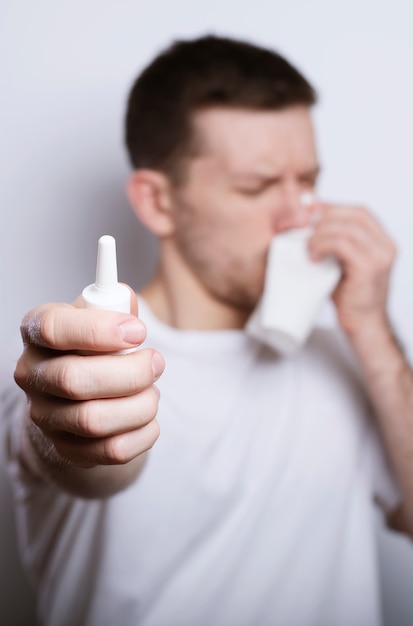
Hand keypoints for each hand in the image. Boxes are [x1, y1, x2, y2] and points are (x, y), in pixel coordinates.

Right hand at [14, 291, 163, 469]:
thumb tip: (126, 298)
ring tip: (152, 390)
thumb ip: (116, 305)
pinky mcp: (68, 448)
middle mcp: (33, 375)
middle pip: (74, 380)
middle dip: (130, 372)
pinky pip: (111, 450)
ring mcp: (46, 416)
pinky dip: (143, 433)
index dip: (99, 330)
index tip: (138, 331)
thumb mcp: (101, 316)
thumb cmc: (92, 346)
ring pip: (94, 420)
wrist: (79, 392)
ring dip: (140, 405)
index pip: (53, 329)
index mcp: (36, 332)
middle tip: (156, 362)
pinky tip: (148, 417)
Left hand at [308, 203, 396, 337]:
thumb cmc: (350, 297)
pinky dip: (323, 245)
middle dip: (325, 217)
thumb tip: (308, 221)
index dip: (333, 208)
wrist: (363, 325)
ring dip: (321, 233)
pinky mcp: (369, 267)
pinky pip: (343, 243)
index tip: (310, 213)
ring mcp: (380, 256)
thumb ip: (333, 243)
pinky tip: (313, 256)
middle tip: (305, 229)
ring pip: (346, 227)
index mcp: (382, 241)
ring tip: (308, 247)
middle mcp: (386, 246)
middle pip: (354, 214)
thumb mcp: (342, 263)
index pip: (359, 211)